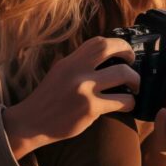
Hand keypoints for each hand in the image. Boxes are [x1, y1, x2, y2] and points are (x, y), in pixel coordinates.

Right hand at [2, 36, 139, 157]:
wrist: (31, 123)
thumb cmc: (49, 101)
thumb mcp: (59, 74)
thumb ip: (78, 66)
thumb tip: (105, 61)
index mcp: (70, 62)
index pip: (97, 42)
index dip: (116, 44)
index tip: (122, 53)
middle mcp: (76, 71)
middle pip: (110, 48)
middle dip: (128, 53)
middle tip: (133, 65)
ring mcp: (83, 89)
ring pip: (123, 74)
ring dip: (135, 80)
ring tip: (134, 88)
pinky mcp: (90, 108)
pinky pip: (121, 101)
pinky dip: (129, 102)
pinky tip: (127, 105)